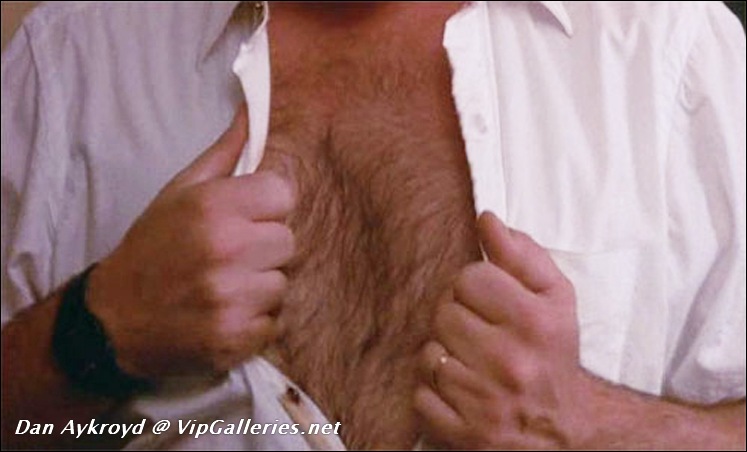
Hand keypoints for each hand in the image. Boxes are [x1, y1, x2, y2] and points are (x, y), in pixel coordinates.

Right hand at [87, 104, 295, 377]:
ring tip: (224, 287)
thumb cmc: (151, 249)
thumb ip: (225, 153)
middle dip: (264, 248)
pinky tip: (224, 315)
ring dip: (260, 288)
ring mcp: (232, 298)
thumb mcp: (179, 193)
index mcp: (214, 207)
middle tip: (230, 257)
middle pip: (288, 241)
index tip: (246, 218)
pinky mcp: (235, 338)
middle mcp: (227, 250)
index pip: (284, 194)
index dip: (267, 207)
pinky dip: (255, 323)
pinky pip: (274, 323)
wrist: (114, 320)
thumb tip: (253, 111)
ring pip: (283, 284)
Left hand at [415, 212, 590, 448]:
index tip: (491, 303)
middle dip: (458, 318)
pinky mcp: (465, 433)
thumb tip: (486, 219)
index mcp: (535, 322)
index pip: (468, 277)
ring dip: (445, 355)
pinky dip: (435, 391)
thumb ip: (521, 254)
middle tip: (481, 334)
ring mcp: (485, 401)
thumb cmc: (553, 351)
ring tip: (472, 362)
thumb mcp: (554, 297)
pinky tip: (462, 390)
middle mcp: (510, 362)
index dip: (476, 287)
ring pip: (429, 353)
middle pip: (444, 312)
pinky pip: (420, 395)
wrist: (565, 427)